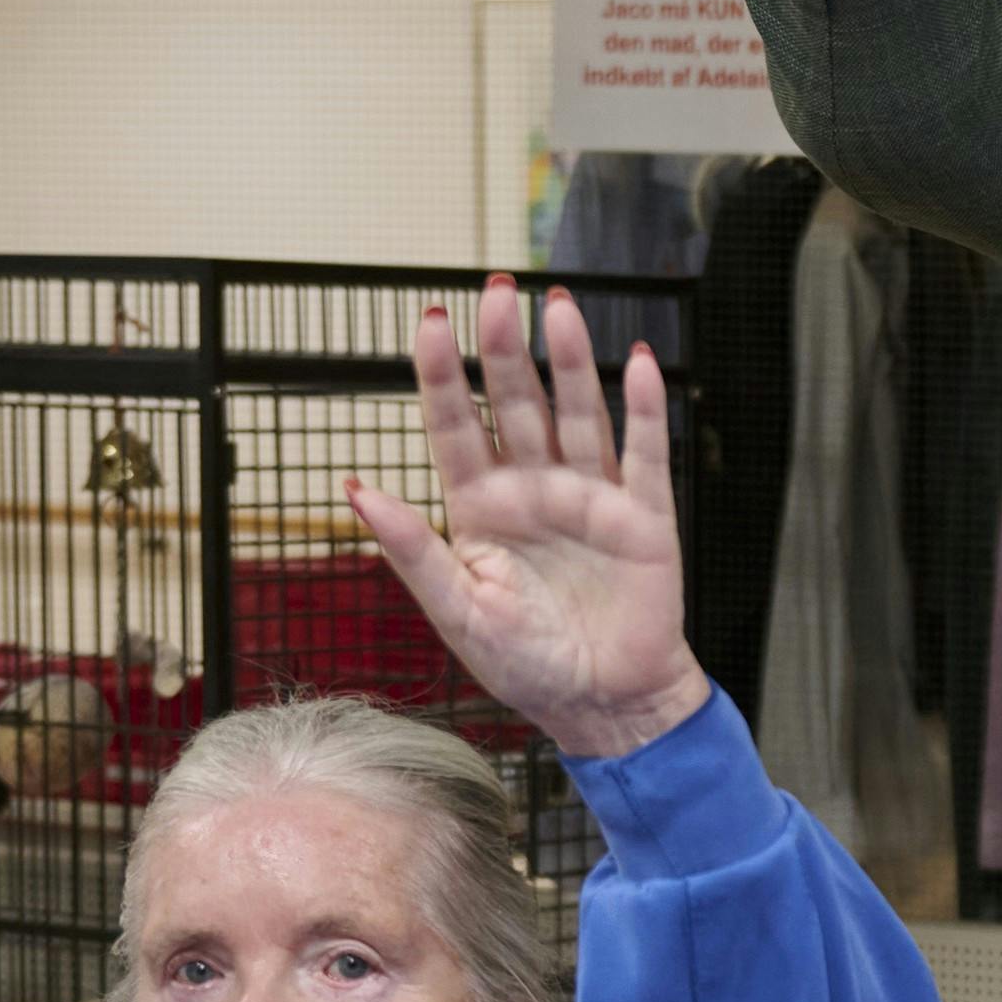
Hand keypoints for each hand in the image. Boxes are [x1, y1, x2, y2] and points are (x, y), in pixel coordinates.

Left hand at [352, 283, 715, 762]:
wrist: (604, 708)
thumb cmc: (527, 666)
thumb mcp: (457, 611)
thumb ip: (413, 549)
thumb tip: (358, 489)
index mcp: (481, 507)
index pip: (455, 424)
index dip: (443, 374)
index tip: (430, 321)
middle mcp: (534, 489)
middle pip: (517, 402)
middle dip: (506, 346)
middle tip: (498, 292)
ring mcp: (590, 496)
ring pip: (578, 412)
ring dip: (570, 359)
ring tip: (558, 307)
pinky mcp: (643, 516)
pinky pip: (643, 452)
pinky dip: (644, 407)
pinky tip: (637, 361)